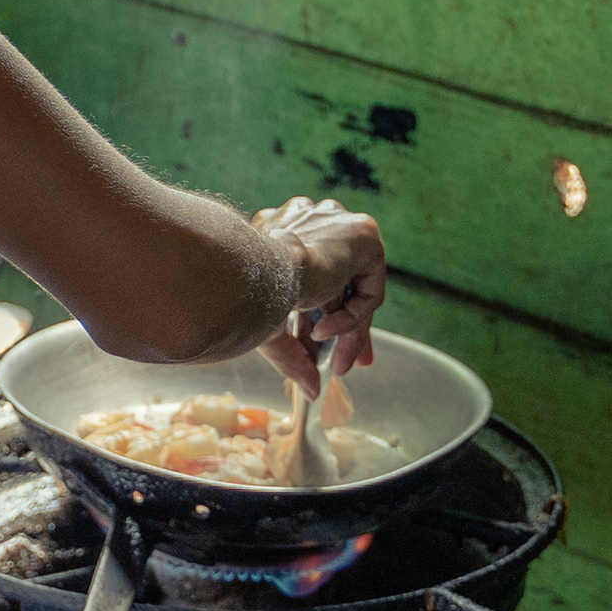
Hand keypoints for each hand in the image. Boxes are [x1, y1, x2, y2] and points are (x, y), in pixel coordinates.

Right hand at [254, 195, 385, 382]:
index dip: (325, 311)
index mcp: (282, 229)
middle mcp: (311, 220)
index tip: (326, 343)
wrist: (252, 271)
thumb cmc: (244, 294)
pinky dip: (351, 319)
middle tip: (348, 362)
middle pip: (340, 281)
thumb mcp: (270, 328)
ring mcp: (337, 223)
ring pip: (353, 291)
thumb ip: (293, 355)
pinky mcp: (362, 235)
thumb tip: (309, 391)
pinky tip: (323, 329)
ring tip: (337, 365)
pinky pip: (367, 290)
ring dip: (347, 333)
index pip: (314, 271)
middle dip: (348, 326)